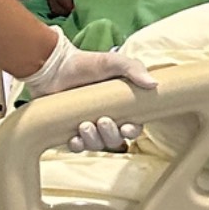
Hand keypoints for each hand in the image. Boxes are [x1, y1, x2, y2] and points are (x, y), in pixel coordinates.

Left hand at [24, 30, 158, 152]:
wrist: (53, 66)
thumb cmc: (85, 63)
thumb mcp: (113, 62)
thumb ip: (134, 69)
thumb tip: (154, 84)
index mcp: (120, 107)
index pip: (133, 127)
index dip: (132, 131)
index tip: (126, 127)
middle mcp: (106, 119)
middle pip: (115, 139)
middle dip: (110, 134)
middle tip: (102, 120)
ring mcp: (87, 126)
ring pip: (97, 145)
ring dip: (93, 140)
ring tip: (84, 125)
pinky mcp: (69, 131)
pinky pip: (77, 147)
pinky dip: (77, 146)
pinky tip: (74, 139)